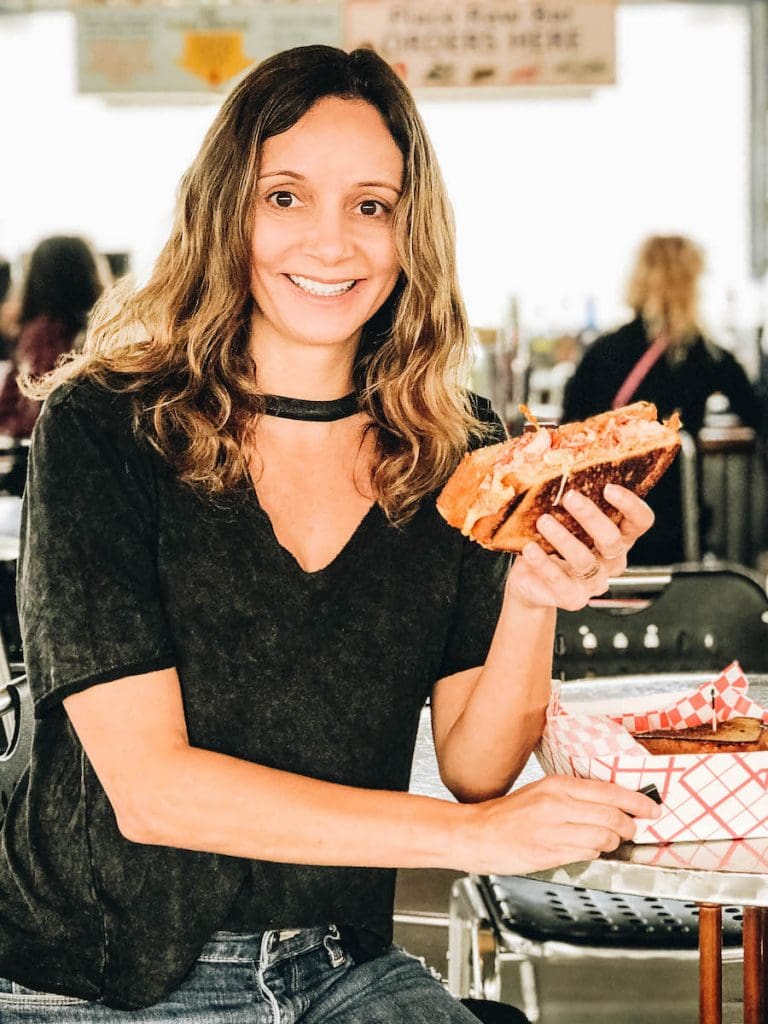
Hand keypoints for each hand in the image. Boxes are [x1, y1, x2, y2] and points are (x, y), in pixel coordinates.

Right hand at [457, 775, 661, 874]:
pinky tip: (589, 847)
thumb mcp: (540, 793)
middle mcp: (556, 805)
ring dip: (612, 841)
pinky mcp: (550, 852)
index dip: (635, 801)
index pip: (608, 791)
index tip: (651, 807)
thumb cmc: (507, 815)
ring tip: (609, 840)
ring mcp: (553, 830)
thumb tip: (608, 805)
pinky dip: (595, 852)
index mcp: (556, 786)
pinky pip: (587, 852)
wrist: (477, 834)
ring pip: (603, 836)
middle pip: (611, 815)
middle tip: (633, 829)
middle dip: (629, 825)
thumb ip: (572, 797)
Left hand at [505, 484, 653, 610]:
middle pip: (613, 540)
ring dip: (563, 539)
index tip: (609, 488)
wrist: (530, 581)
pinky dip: (544, 564)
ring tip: (543, 521)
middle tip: (570, 497)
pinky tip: (530, 549)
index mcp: (618, 537)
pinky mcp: (572, 598)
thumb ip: (562, 492)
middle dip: (592, 517)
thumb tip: (545, 449)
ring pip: (585, 561)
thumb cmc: (549, 542)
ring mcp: (594, 583)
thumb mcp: (559, 516)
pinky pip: (560, 583)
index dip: (631, 505)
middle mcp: (611, 561)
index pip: (640, 522)